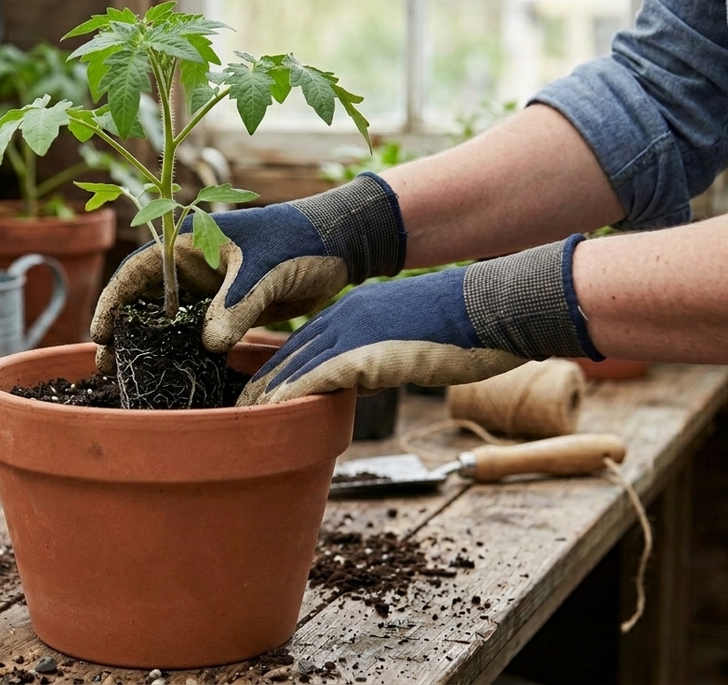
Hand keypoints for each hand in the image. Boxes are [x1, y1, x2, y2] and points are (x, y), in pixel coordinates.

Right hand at [92, 173, 406, 372]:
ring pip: (164, 316)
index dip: (112, 302)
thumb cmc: (300, 242)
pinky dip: (177, 349)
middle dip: (120, 329)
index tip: (99, 335)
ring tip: (124, 374)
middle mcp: (190, 263)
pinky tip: (166, 372)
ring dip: (145, 342)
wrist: (341, 245)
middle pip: (142, 297)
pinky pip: (193, 329)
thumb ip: (236, 307)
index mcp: (189, 239)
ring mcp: (207, 285)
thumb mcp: (265, 272)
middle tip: (104, 366)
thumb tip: (208, 345)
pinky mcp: (227, 305)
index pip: (137, 271)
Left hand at [237, 236, 600, 404]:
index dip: (276, 367)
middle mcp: (345, 315)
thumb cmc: (464, 328)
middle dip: (260, 381)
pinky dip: (289, 396)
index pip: (304, 341)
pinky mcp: (364, 350)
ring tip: (239, 417)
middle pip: (290, 352)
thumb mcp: (410, 341)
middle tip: (233, 407)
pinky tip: (269, 414)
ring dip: (265, 393)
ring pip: (295, 364)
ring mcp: (353, 330)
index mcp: (355, 310)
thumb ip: (378, 359)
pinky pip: (315, 376)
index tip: (254, 387)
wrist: (493, 310)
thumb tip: (358, 384)